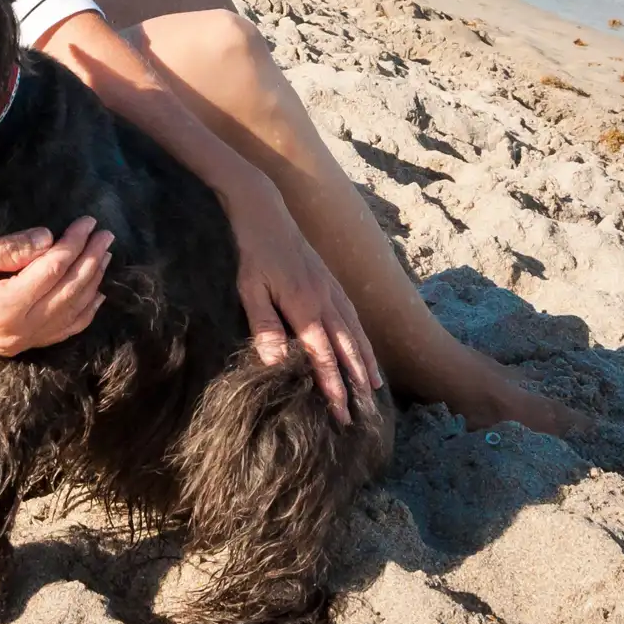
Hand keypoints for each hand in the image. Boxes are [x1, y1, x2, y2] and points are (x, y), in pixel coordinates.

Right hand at [0, 216, 110, 355]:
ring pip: (69, 314)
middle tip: (106, 235)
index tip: (88, 222)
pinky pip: (59, 332)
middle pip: (68, 292)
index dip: (74, 244)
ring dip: (91, 284)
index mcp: (4, 306)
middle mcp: (17, 330)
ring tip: (105, 256)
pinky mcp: (16, 346)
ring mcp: (18, 342)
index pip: (52, 270)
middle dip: (90, 261)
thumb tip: (47, 238)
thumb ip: (8, 249)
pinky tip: (95, 297)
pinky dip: (81, 314)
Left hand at [225, 187, 379, 423]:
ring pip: (355, 331)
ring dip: (366, 360)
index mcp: (304, 307)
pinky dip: (362, 335)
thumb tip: (276, 362)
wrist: (264, 210)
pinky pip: (352, 314)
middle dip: (357, 381)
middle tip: (365, 410)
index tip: (341, 413)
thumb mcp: (249, 288)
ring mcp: (331, 289)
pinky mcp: (330, 280)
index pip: (323, 356)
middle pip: (347, 348)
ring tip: (375, 385)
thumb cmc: (252, 251)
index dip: (333, 387)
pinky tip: (364, 346)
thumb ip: (263, 325)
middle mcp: (325, 300)